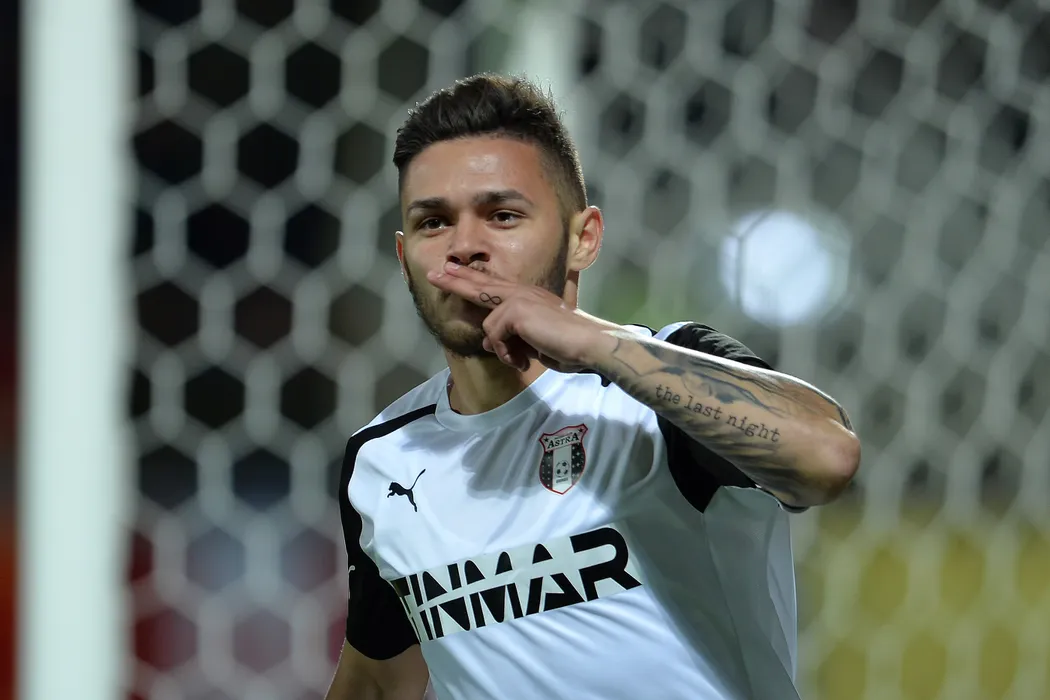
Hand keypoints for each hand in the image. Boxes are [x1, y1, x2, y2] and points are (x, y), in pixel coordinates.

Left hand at [426, 261, 616, 372]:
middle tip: (434, 274)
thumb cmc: (568, 345)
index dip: (472, 278)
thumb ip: (515, 338)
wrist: (588, 343)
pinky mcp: (516, 311)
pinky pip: (495, 337)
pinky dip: (507, 354)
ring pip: (488, 327)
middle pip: (480, 284)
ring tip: (521, 360)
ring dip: (503, 351)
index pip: (494, 285)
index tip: (453, 272)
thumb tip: (492, 343)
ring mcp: (518, 299)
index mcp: (528, 296)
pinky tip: (523, 360)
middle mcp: (522, 292)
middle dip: (456, 280)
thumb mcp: (535, 342)